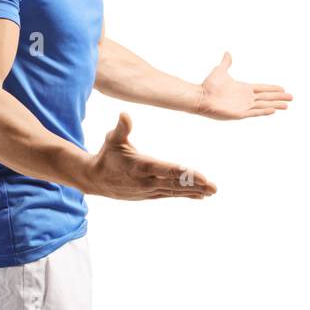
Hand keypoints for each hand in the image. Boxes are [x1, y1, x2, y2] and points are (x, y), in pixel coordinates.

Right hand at [87, 112, 216, 199]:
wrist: (95, 179)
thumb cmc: (107, 155)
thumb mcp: (112, 139)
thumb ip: (122, 128)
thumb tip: (124, 114)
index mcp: (141, 166)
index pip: (167, 170)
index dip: (185, 174)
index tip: (202, 177)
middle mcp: (147, 181)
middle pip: (175, 183)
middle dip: (196, 185)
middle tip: (214, 187)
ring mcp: (149, 190)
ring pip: (175, 191)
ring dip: (194, 191)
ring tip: (212, 192)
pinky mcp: (150, 194)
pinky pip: (171, 195)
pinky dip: (185, 195)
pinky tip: (200, 196)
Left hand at [196, 52, 292, 119]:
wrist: (200, 96)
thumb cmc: (208, 85)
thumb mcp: (220, 71)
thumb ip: (226, 63)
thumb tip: (227, 53)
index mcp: (243, 88)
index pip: (262, 88)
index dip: (272, 89)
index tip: (283, 88)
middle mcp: (245, 97)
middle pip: (266, 97)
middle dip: (279, 97)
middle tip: (291, 97)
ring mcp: (243, 106)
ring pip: (264, 105)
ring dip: (275, 105)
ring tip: (287, 106)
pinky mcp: (239, 113)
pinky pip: (254, 112)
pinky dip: (264, 111)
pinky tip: (273, 110)